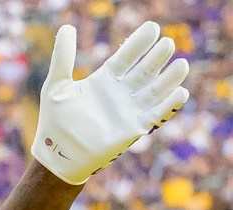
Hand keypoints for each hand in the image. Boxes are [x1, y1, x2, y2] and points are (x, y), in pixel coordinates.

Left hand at [32, 21, 189, 184]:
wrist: (57, 153)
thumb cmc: (55, 121)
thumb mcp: (57, 85)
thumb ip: (63, 58)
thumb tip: (67, 28)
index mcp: (105, 80)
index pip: (126, 57)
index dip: (138, 44)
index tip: (152, 28)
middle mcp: (121, 92)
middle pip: (145, 70)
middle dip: (156, 57)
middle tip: (167, 43)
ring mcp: (129, 109)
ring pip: (155, 90)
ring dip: (169, 78)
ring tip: (181, 64)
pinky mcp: (134, 128)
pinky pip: (156, 114)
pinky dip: (169, 105)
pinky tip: (180, 92)